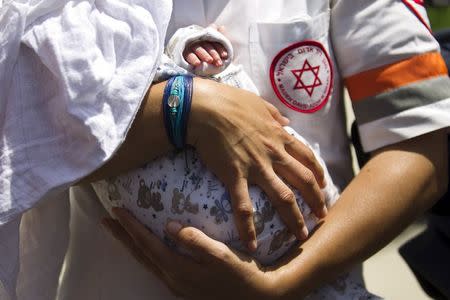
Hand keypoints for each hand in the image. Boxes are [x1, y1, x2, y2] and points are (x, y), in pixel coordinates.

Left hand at [103, 208, 284, 299]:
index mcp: (178, 269)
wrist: (255, 297)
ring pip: (146, 261)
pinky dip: (144, 252)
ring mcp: (176, 284)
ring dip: (130, 245)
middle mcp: (172, 279)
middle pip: (140, 254)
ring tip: (118, 232)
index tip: (117, 210)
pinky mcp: (183, 284)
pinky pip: (156, 265)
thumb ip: (195, 240)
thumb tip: (169, 226)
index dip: (131, 227)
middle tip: (106, 220)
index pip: (148, 244)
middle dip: (121, 236)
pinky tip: (145, 247)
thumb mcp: (221, 255)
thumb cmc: (240, 274)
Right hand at [183, 25, 227, 66]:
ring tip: (209, 61)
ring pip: (198, 49)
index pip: (214, 42)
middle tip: (219, 62)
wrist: (189, 59)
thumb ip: (217, 37)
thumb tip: (222, 27)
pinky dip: (193, 59)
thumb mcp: (211, 46)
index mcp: (206, 38)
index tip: (225, 56)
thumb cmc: (204, 53)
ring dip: (204, 55)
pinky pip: (189, 55)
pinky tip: (198, 63)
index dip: (220, 49)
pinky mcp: (185, 52)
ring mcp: (191, 46)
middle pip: (207, 45)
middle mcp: (198, 40)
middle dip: (214, 54)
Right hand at [188, 78, 326, 250]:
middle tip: (322, 215)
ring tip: (301, 235)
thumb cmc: (229, 101)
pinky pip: (244, 207)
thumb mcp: (258, 103)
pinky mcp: (235, 176)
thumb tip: (287, 121)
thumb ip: (275, 114)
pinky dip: (248, 227)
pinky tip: (252, 244)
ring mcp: (256, 167)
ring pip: (283, 197)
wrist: (205, 108)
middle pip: (303, 181)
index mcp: (279, 136)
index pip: (307, 157)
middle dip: (316, 200)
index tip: (323, 185)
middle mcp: (274, 154)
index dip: (318, 173)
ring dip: (294, 218)